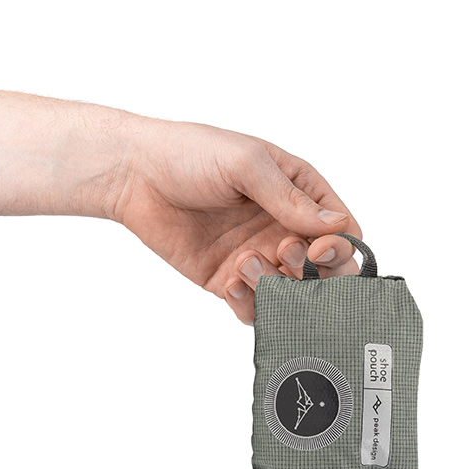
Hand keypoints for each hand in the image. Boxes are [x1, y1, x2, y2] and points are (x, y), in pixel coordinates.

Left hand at [108, 118, 362, 324]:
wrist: (133, 175)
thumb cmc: (189, 153)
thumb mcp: (247, 165)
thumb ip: (291, 199)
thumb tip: (337, 226)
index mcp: (298, 192)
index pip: (342, 229)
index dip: (338, 246)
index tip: (317, 248)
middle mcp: (283, 226)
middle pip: (325, 269)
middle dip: (313, 272)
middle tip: (284, 254)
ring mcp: (258, 255)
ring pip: (291, 292)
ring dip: (276, 286)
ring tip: (245, 262)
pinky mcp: (229, 279)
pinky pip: (254, 306)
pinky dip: (250, 304)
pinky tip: (231, 282)